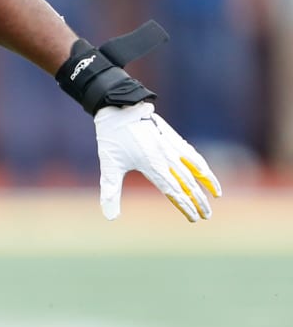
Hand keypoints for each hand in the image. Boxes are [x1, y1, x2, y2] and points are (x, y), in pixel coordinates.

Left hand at [94, 102, 221, 221]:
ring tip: (217, 195)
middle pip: (188, 183)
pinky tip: (205, 172)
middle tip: (206, 216)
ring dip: (208, 182)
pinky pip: (192, 153)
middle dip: (199, 201)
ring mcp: (172, 145)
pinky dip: (202, 165)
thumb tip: (111, 218)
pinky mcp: (173, 137)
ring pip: (196, 167)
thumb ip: (111, 193)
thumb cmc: (112, 138)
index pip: (174, 191)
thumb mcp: (109, 167)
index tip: (193, 218)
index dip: (185, 206)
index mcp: (152, 165)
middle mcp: (166, 156)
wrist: (120, 107)